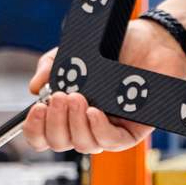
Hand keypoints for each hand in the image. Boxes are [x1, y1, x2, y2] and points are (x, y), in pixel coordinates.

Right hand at [20, 16, 185, 153]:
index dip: (35, 130)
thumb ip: (51, 66)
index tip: (36, 110)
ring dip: (75, 124)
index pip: (45, 134)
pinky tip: (93, 112)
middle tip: (58, 98)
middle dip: (55, 123)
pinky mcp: (133, 130)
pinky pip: (112, 142)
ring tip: (76, 98)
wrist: (151, 39)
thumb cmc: (116, 47)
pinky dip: (98, 129)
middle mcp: (88, 124)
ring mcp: (110, 128)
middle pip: (61, 143)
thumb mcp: (75, 53)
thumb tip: (34, 88)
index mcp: (71, 111)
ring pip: (85, 145)